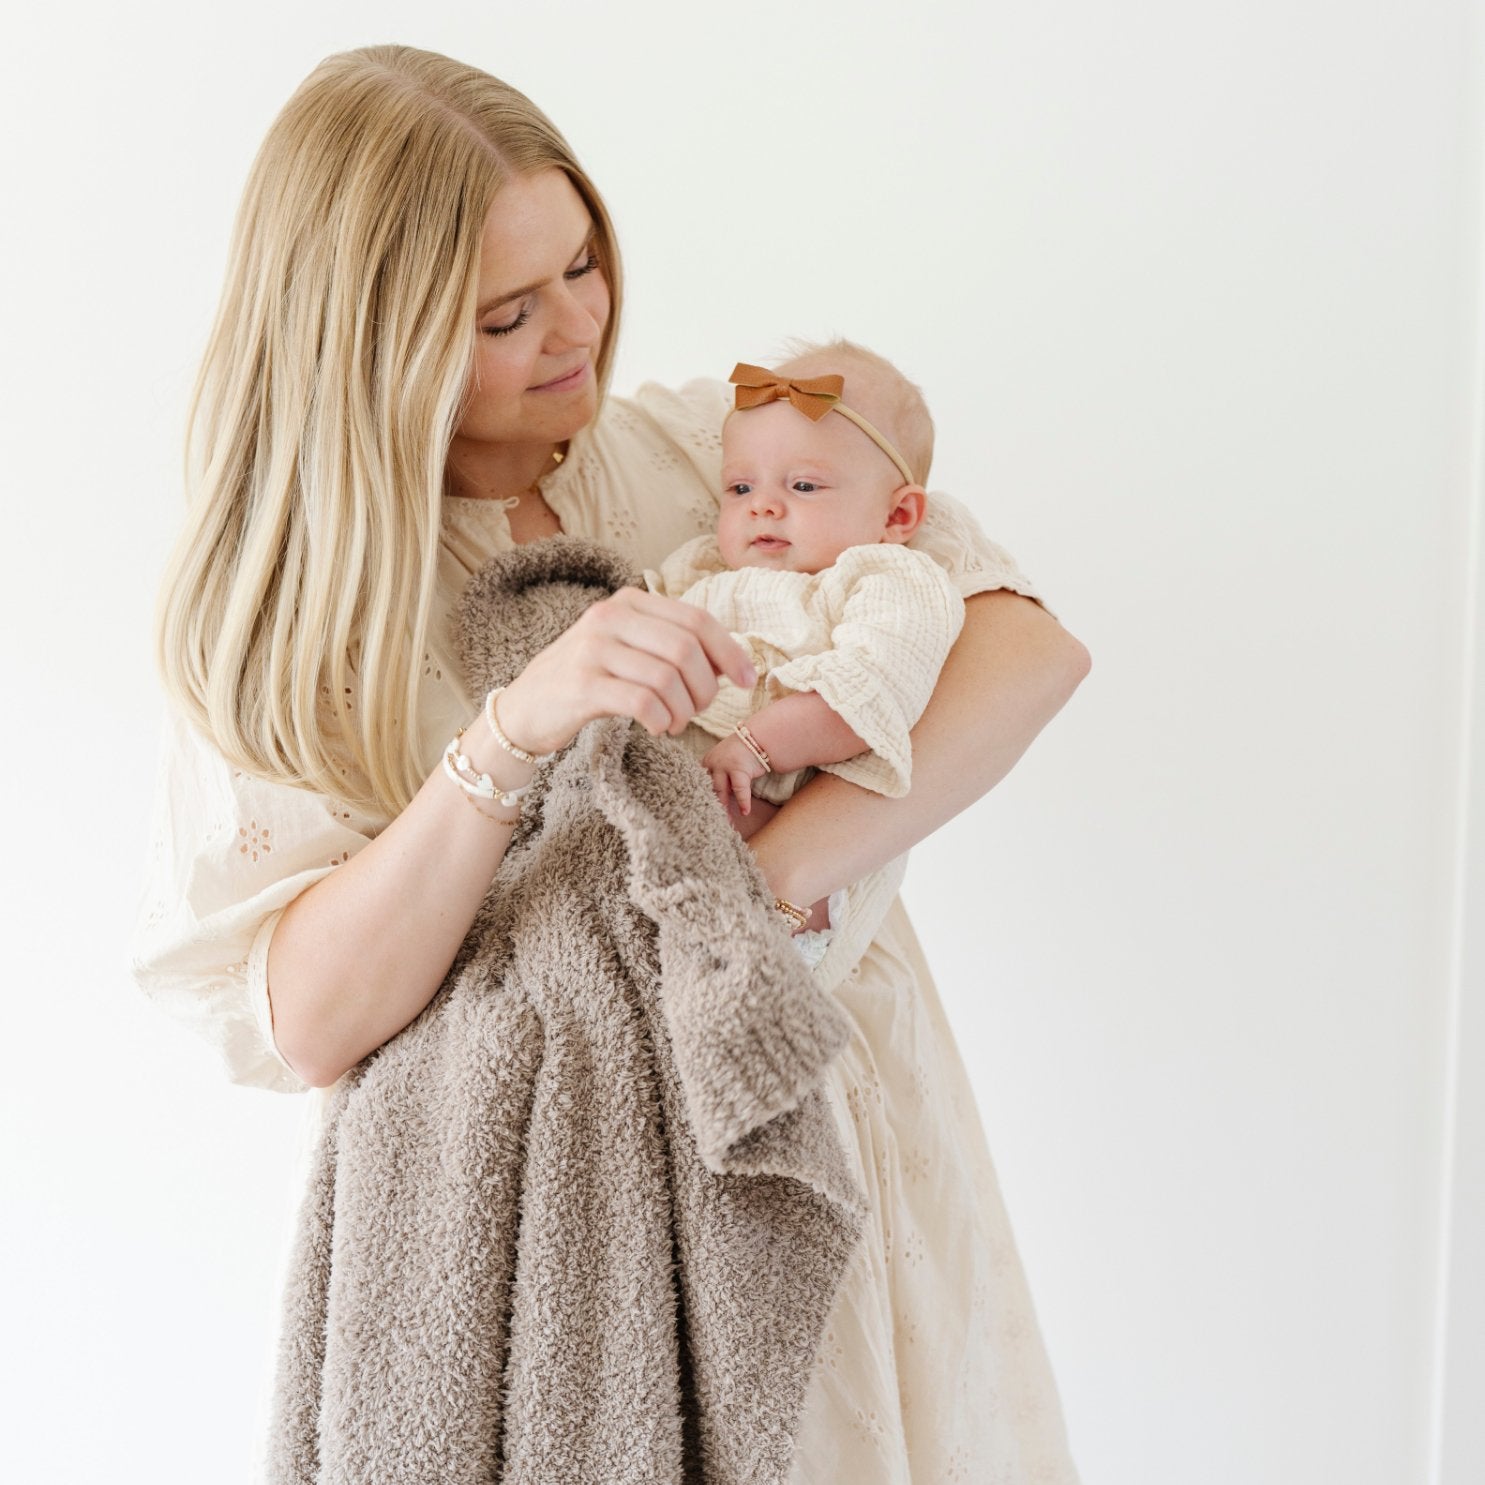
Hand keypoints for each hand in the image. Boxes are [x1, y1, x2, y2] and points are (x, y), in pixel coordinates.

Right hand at [494, 588, 755, 755]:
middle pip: (687, 648)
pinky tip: (657, 728)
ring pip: (668, 676)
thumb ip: (669, 645)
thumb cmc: (588, 682)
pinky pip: (643, 701)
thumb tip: (729, 660)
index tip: (745, 680)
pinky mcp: (582, 684)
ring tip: (674, 723)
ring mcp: (593, 648)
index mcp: (629, 601)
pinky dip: (661, 719)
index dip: (729, 651)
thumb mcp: (627, 650)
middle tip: (696, 711)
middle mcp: (610, 616)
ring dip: (683, 709)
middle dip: (705, 687)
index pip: (696, 619)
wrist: (525, 709)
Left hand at [702, 732, 767, 815]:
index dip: (701, 799)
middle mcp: (712, 763)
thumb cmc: (740, 753)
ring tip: (728, 821)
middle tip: (711, 820)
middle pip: (709, 789)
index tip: (701, 813)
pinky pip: (740, 789)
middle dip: (710, 806)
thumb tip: (716, 800)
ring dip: (724, 807)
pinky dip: (743, 801)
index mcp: (706, 762)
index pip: (700, 784)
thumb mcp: (723, 763)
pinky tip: (745, 812)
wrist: (756, 739)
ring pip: (721, 791)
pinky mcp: (739, 768)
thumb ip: (717, 777)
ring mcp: (725, 765)